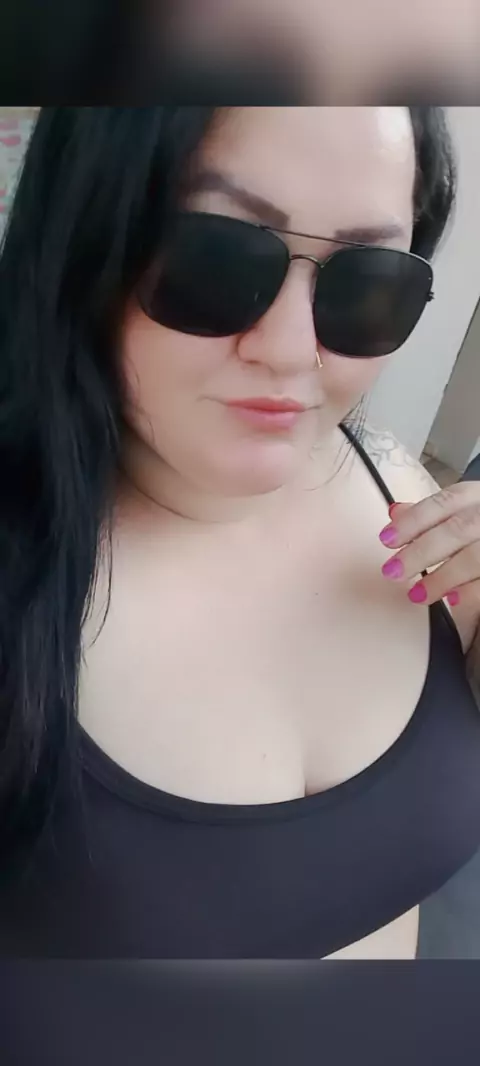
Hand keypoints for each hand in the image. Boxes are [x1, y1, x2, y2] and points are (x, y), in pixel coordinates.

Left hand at [378, 483, 479, 607]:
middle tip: (392, 572)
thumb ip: (433, 514)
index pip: (446, 502)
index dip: (414, 520)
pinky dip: (472, 592)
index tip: (386, 539)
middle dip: (422, 551)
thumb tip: (395, 513)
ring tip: (417, 595)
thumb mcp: (466, 509)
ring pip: (476, 557)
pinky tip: (453, 601)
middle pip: (459, 529)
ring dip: (444, 577)